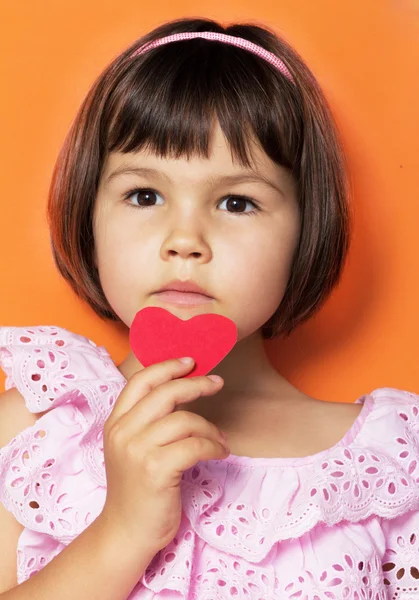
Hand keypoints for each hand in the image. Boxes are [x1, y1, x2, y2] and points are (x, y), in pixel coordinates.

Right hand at [99, 357, 228, 553]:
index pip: (140, 381)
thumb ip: (147, 421)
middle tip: (216, 383)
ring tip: (220, 440)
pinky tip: (220, 453)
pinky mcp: (155, 470)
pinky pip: (195, 445)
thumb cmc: (137, 489)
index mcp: (115, 422)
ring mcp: (137, 450)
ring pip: (185, 420)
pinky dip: (214, 447)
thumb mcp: (132, 448)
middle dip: (195, 384)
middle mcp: (123, 432)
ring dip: (210, 427)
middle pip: (165, 392)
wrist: (126, 532)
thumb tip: (183, 389)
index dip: (167, 366)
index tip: (191, 362)